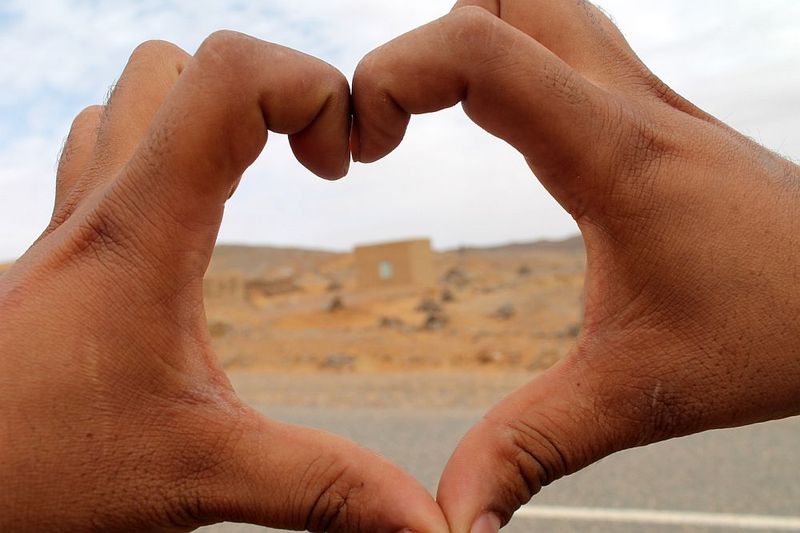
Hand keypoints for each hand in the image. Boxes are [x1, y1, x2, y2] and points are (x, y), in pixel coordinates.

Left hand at [0, 33, 447, 532]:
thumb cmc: (36, 482)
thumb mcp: (196, 477)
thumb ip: (320, 487)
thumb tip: (428, 523)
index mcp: (141, 234)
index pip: (227, 76)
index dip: (310, 87)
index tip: (341, 166)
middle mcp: (97, 211)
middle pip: (175, 68)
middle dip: (261, 94)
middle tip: (305, 164)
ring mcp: (65, 229)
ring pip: (127, 106)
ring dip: (200, 122)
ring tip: (252, 184)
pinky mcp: (54, 257)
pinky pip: (100, 159)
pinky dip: (157, 161)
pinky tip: (185, 230)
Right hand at [352, 1, 799, 530]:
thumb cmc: (776, 332)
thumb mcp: (636, 395)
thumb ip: (529, 448)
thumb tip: (451, 517)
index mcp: (610, 154)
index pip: (478, 48)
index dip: (391, 74)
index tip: (365, 147)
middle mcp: (626, 102)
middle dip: (422, 48)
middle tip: (390, 124)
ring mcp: (644, 97)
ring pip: (538, 4)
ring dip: (469, 38)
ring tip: (430, 112)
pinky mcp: (652, 111)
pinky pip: (567, 42)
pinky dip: (511, 56)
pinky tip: (502, 120)